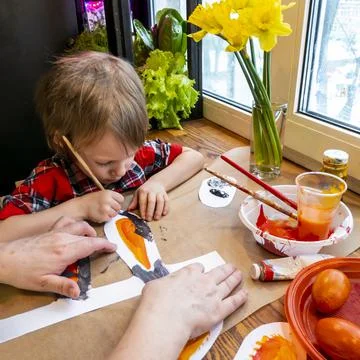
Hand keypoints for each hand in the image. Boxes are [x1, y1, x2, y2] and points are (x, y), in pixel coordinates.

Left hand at [0, 220, 116, 297]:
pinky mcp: (50, 231)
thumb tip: (79, 293)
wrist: (4, 259)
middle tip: (106, 247)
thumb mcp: (43, 283)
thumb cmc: (23, 272)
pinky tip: (74, 230)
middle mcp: (63, 238)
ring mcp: (56, 232)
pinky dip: (75, 223)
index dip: (105, 245)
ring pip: (79, 225)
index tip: (113, 247)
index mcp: (65, 252)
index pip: (91, 244)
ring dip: (89, 231)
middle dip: (100, 240)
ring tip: (92, 239)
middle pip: (88, 235)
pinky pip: (67, 221)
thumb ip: (63, 286)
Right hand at [78, 190, 123, 222]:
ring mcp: (106, 209)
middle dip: (114, 209)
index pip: (121, 199)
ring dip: (110, 214)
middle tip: (107, 208)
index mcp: (108, 193)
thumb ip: (111, 197)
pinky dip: (106, 218)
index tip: (113, 203)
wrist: (81, 206)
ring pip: (115, 214)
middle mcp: (108, 200)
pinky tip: (100, 214)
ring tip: (103, 211)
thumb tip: (120, 203)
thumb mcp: (102, 193)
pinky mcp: (103, 216)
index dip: (118, 202)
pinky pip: (109, 218)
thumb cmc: (91, 200)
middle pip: (119, 207)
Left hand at [128, 181, 168, 220]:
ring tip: (156, 218)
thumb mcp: (138, 194)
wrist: (156, 183)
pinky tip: (164, 214)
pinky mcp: (165, 195)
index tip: (143, 217)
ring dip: (158, 210)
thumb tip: (129, 210)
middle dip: (150, 211)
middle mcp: (152, 191)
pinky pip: (166, 201)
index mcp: (143, 191)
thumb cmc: (145, 190)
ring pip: (160, 201)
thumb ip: (134, 202)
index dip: (143, 210)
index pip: (143, 201)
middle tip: (149, 219)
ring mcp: (159, 193)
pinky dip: (166, 208)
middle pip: (152, 201)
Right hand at [138, 263, 246, 337]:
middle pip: (219, 272)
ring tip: (239, 274)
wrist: (166, 317)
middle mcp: (204, 281)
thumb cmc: (157, 301)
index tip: (201, 272)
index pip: (198, 268)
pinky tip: (245, 293)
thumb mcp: (154, 285)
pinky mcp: (219, 310)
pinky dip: (240, 297)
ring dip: (235, 278)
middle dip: (226, 269)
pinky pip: (234, 302)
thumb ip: (164, 283)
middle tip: (231, 267)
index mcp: (188, 273)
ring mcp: (213, 295)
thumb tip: (161, 286)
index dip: (200, 270)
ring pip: (228, 283)